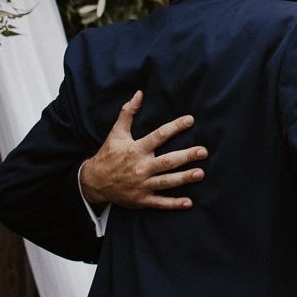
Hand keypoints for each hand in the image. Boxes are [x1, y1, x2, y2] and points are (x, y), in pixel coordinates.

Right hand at [80, 91, 206, 209]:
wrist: (93, 182)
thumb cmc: (108, 154)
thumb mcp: (116, 132)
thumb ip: (128, 112)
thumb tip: (139, 93)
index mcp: (136, 149)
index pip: (158, 136)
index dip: (175, 127)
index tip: (190, 120)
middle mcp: (140, 167)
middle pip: (166, 161)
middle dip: (186, 156)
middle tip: (203, 151)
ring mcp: (141, 185)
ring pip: (166, 182)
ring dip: (184, 178)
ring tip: (201, 173)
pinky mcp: (141, 200)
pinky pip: (159, 203)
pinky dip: (174, 204)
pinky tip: (189, 202)